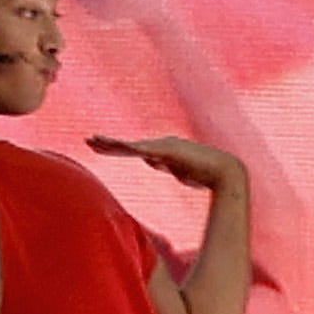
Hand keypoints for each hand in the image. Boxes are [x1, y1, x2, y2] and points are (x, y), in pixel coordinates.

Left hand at [89, 131, 244, 196]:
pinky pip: (142, 150)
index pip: (132, 150)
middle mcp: (160, 145)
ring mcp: (164, 146)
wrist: (225, 172)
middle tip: (88, 140)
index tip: (98, 146)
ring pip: (131, 146)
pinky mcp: (168, 151)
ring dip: (112, 144)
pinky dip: (127, 148)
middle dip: (108, 143)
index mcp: (161, 151)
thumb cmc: (204, 173)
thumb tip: (150, 160)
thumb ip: (164, 163)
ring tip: (93, 141)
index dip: (115, 148)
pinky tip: (114, 147)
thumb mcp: (178, 170)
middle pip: (128, 145)